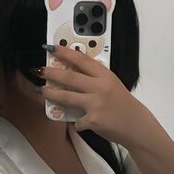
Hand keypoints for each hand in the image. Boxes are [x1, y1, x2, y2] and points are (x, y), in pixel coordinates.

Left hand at [39, 43, 158, 146]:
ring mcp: (95, 103)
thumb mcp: (111, 85)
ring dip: (50, 93)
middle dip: (50, 73)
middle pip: (69, 77)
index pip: (82, 59)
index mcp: (105, 76)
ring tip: (40, 91)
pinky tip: (80, 122)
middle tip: (37, 70)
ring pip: (66, 96)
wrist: (136, 125)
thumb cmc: (122, 105)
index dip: (65, 52)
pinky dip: (76, 122)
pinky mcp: (92, 120)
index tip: (51, 48)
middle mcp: (100, 87)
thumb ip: (94, 80)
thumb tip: (71, 75)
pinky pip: (76, 121)